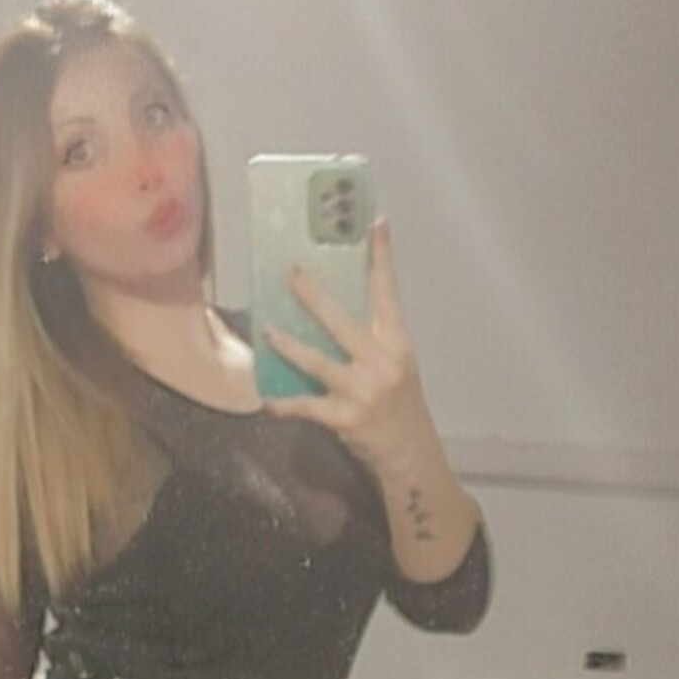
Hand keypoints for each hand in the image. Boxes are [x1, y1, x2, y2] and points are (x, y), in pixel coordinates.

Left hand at [260, 218, 437, 476]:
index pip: (388, 293)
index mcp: (396, 344)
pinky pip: (305, 407)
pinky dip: (284, 404)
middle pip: (341, 320)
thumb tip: (331, 314)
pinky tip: (268, 401)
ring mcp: (361, 390)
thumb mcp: (398, 366)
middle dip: (313, 295)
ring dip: (288, 345)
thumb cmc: (401, 407)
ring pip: (316, 361)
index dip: (381, 258)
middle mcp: (380, 362)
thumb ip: (372, 341)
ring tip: (267, 330)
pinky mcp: (344, 418)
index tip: (376, 223)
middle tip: (291, 273)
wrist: (411, 455)